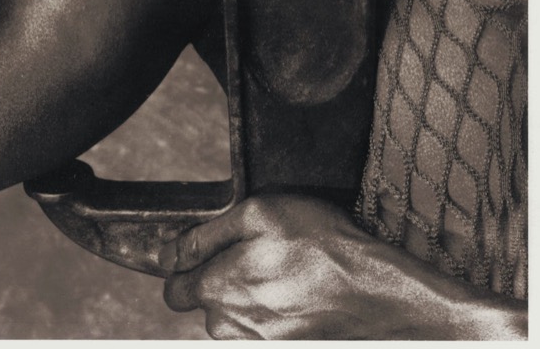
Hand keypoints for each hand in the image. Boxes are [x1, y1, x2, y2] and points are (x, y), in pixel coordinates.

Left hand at [160, 194, 521, 338]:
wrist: (380, 295)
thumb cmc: (322, 245)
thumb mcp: (259, 213)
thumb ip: (204, 235)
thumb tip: (167, 254)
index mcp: (218, 290)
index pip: (174, 288)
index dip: (187, 265)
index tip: (209, 254)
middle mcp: (231, 329)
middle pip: (205, 310)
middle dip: (220, 285)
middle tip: (259, 261)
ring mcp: (258, 347)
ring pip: (234, 327)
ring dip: (248, 305)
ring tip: (286, 280)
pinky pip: (261, 337)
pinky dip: (273, 322)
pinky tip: (299, 303)